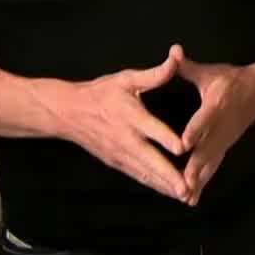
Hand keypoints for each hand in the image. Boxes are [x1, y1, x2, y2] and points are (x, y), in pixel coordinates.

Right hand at [50, 46, 189, 203]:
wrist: (68, 112)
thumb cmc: (101, 92)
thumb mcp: (126, 79)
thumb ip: (154, 74)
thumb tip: (176, 58)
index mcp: (130, 115)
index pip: (150, 128)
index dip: (165, 138)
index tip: (181, 148)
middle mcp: (125, 138)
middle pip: (149, 159)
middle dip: (168, 175)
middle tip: (186, 188)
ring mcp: (120, 154)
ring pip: (145, 172)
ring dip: (164, 185)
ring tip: (186, 196)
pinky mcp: (116, 162)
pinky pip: (139, 175)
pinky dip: (154, 185)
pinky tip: (170, 193)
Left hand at [178, 55, 254, 203]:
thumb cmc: (232, 80)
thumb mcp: (211, 72)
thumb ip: (188, 67)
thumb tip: (173, 52)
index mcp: (216, 105)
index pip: (204, 120)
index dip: (195, 131)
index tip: (183, 144)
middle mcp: (222, 127)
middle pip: (208, 149)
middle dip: (195, 167)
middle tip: (182, 183)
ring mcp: (225, 139)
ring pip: (211, 162)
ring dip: (199, 180)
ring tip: (186, 197)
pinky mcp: (226, 147)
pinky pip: (214, 167)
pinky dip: (203, 182)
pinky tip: (193, 198)